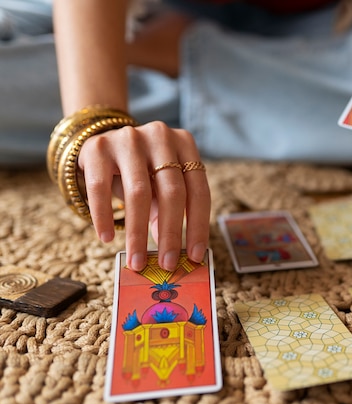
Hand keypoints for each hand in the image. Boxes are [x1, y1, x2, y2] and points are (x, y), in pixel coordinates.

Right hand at [78, 122, 210, 271]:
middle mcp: (160, 136)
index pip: (199, 190)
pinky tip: (106, 237)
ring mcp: (129, 138)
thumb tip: (174, 254)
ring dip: (138, 232)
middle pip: (172, 191)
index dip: (198, 225)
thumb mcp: (160, 187)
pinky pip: (100, 187)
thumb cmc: (140, 171)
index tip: (194, 256)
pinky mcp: (97, 147)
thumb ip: (169, 213)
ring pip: (138, 192)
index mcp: (185, 144)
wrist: (101, 140)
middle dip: (171, 233)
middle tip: (166, 264)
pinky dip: (104, 216)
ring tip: (137, 259)